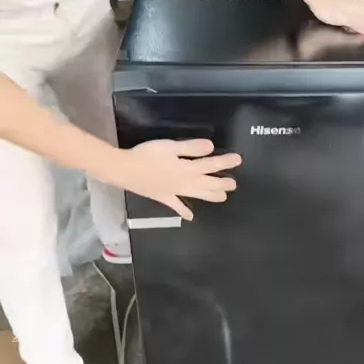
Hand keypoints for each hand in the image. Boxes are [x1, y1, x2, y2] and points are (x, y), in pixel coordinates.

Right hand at [117, 138, 241, 219]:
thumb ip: (190, 148)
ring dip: (210, 196)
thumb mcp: (169, 146)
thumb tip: (211, 148)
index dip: (224, 162)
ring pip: (196, 195)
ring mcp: (173, 191)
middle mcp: (183, 182)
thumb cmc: (146, 155)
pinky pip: (175, 205)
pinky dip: (183, 211)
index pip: (210, 165)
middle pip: (206, 183)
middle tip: (233, 184)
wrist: (125, 170)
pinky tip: (190, 217)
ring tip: (222, 198)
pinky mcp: (163, 197)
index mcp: (186, 168)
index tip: (238, 160)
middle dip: (221, 183)